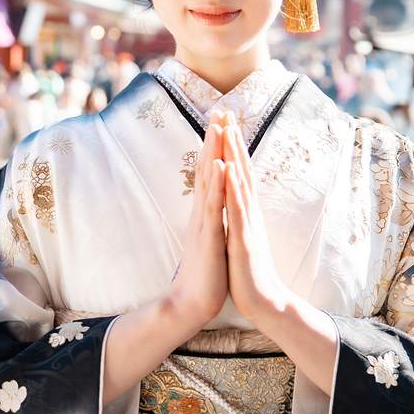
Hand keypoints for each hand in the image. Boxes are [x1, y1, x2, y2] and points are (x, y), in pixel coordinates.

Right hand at [164, 122, 228, 331]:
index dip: (216, 147)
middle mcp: (202, 211)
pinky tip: (219, 164)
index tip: (223, 122)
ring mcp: (203, 221)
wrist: (190, 303)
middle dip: (214, 138)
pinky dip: (217, 183)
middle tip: (220, 110)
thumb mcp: (210, 239)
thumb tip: (214, 203)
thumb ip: (211, 219)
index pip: (210, 173)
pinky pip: (213, 205)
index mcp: (206, 212)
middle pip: (206, 168)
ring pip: (208, 180)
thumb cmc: (204, 273)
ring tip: (218, 126)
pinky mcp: (208, 236)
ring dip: (213, 152)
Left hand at [220, 111, 291, 323]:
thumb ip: (239, 216)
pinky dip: (233, 188)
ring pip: (242, 183)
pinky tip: (228, 169)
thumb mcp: (242, 236)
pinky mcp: (244, 239)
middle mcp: (249, 212)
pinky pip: (237, 210)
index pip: (240, 173)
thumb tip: (235, 198)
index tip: (225, 122)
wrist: (264, 301)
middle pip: (242, 169)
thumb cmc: (249, 271)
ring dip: (235, 156)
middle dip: (234, 140)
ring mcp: (248, 224)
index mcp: (246, 212)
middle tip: (227, 111)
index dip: (233, 147)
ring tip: (229, 130)